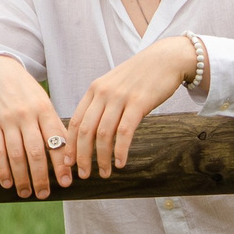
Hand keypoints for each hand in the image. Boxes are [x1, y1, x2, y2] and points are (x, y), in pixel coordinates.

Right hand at [0, 54, 71, 197]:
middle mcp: (27, 115)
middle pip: (36, 152)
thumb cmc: (24, 91)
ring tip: (26, 193)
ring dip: (22, 178)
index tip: (66, 182)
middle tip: (45, 195)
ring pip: (16, 154)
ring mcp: (7, 119)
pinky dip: (2, 169)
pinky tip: (7, 183)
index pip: (56, 141)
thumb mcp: (42, 102)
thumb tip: (69, 153)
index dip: (62, 164)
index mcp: (45, 110)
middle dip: (42, 177)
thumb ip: (53, 125)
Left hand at [68, 36, 198, 179]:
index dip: (70, 145)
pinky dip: (120, 150)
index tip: (68, 163)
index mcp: (94, 90)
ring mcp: (120, 98)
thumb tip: (92, 129)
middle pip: (86, 130)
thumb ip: (102, 103)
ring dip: (102, 158)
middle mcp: (103, 93)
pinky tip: (120, 163)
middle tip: (83, 175)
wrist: (165, 59)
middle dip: (82, 156)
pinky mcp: (138, 103)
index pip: (76, 121)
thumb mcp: (114, 85)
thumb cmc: (141, 76)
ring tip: (104, 173)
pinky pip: (124, 132)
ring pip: (103, 134)